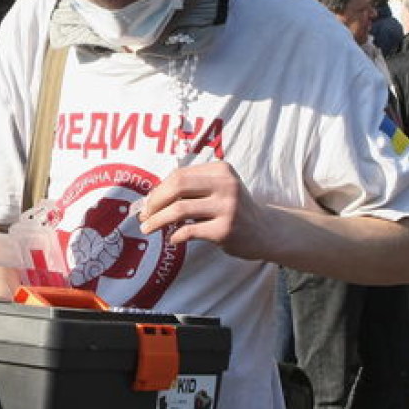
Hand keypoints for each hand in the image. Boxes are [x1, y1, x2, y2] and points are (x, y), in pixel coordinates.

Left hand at [138, 160, 271, 258]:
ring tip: (147, 228)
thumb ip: (192, 189)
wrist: (265, 231)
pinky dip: (175, 235)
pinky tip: (172, 239)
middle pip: (177, 187)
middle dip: (155, 202)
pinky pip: (189, 231)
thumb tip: (151, 199)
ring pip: (179, 210)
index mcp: (220, 170)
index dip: (159, 189)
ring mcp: (227, 207)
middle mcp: (225, 185)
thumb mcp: (218, 189)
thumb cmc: (232, 208)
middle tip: (144, 215)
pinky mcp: (225, 230)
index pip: (180, 175)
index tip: (148, 202)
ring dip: (158, 220)